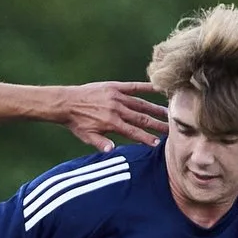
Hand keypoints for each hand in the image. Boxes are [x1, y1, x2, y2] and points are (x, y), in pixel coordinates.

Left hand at [42, 82, 167, 151]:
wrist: (66, 102)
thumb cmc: (76, 122)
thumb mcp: (87, 136)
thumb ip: (101, 143)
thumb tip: (112, 151)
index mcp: (111, 123)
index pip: (133, 132)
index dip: (146, 138)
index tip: (158, 143)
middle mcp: (117, 109)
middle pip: (142, 118)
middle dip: (157, 125)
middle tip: (171, 130)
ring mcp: (117, 97)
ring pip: (141, 103)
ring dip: (155, 109)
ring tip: (168, 114)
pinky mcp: (114, 87)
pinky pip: (133, 87)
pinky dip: (146, 87)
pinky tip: (158, 88)